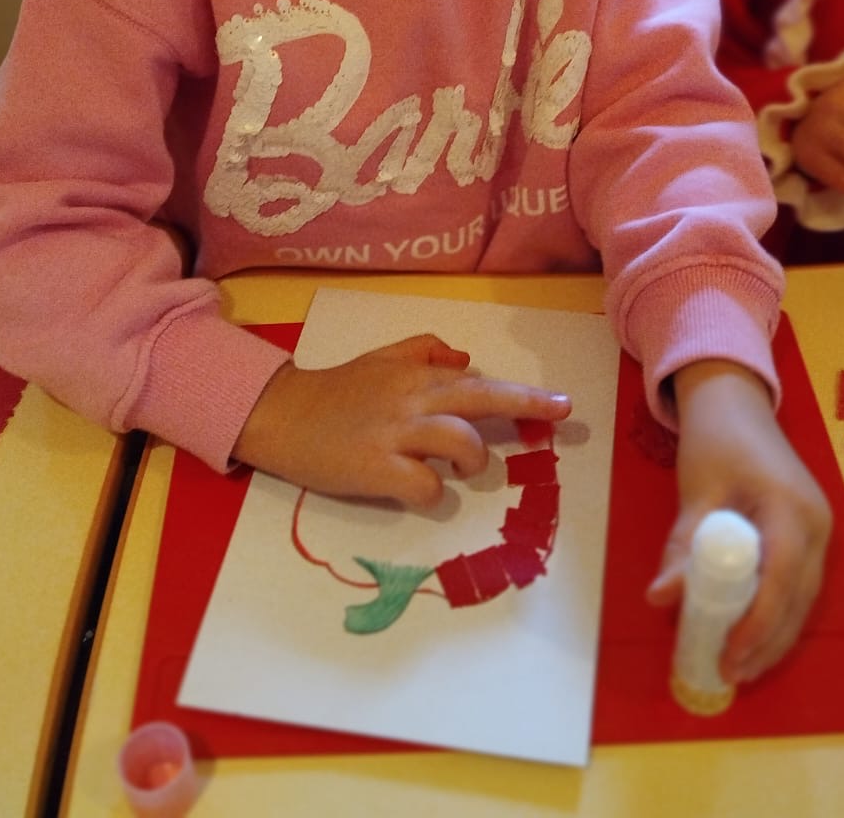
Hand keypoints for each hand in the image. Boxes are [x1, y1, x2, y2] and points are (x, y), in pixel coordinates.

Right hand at [232, 333, 570, 506]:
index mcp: (416, 376)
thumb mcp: (380, 360)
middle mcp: (412, 400)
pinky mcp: (374, 468)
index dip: (522, 395)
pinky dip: (431, 492)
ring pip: (460, 443)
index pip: (479, 382)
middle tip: (560, 414)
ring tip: (461, 467)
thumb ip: (422, 352)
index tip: (561, 404)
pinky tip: (419, 489)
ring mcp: (394, 434)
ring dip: (472, 460)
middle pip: (481, 399)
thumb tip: (464, 358)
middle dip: (527, 407)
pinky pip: (424, 485)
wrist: (282, 415)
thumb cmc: (335, 392)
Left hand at [646, 360, 830, 683]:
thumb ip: (683, 546)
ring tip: (740, 666)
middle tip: (730, 672)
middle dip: (768, 641)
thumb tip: (660, 598)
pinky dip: (778, 613)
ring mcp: (819, 529)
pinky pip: (799, 583)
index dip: (757, 623)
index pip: (781, 578)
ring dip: (775, 635)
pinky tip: (753, 635)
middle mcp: (817, 523)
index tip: (728, 655)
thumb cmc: (714, 439)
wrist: (734, 401)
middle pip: (799, 598)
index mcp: (790, 506)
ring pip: (804, 597)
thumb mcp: (694, 491)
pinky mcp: (811, 533)